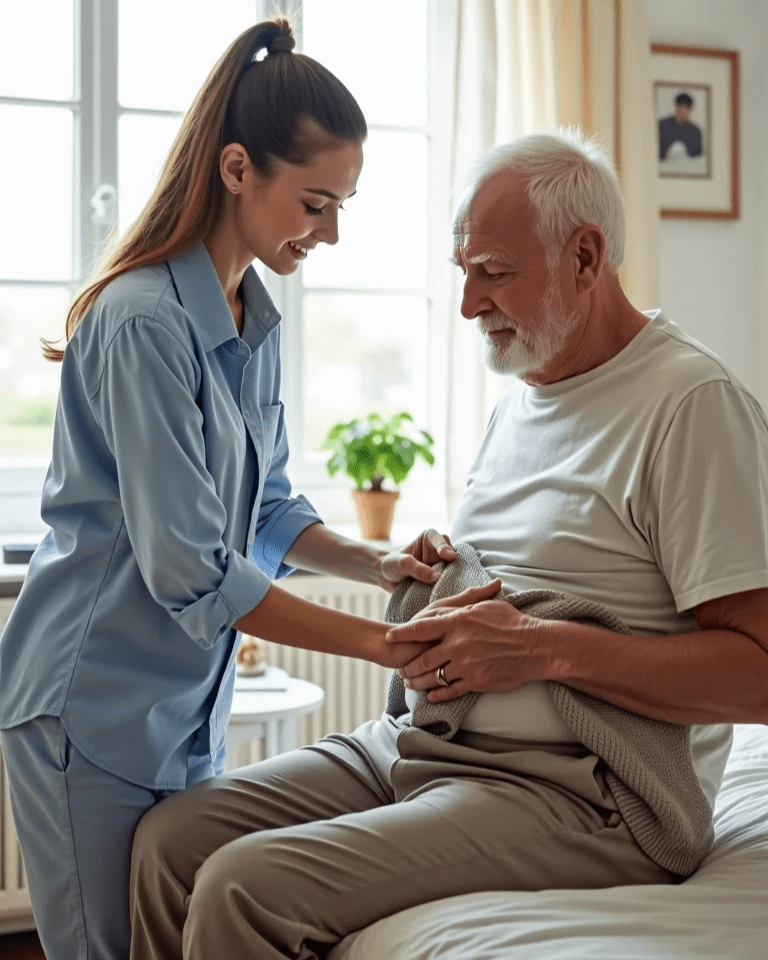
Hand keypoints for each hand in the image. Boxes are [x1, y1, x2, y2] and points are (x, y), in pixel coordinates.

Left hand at [377, 529, 456, 593]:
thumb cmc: (392, 564)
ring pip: (454, 570)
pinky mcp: (440, 579)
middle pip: (453, 556)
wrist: (386, 578)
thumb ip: (417, 569)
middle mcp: (438, 550)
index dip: (445, 548)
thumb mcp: (401, 564)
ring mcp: (441, 565)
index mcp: (429, 538)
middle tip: (454, 574)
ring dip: (452, 577)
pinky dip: (449, 587)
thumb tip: (436, 577)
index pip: (441, 540)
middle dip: (454, 565)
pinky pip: (449, 582)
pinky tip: (448, 593)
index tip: (449, 557)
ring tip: (450, 585)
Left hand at [385, 580, 546, 701]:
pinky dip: (438, 694)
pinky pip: (450, 690)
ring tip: (411, 683)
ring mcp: (466, 665)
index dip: (403, 633)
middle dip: (408, 665)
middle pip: (423, 658)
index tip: (389, 635)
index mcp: (458, 622)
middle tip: (400, 668)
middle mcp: (458, 644)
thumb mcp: (486, 606)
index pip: (421, 627)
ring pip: (433, 676)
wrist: (535, 647)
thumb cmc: (513, 622)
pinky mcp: (476, 682)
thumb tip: (449, 606)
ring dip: (418, 681)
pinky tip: (431, 695)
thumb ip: (463, 606)